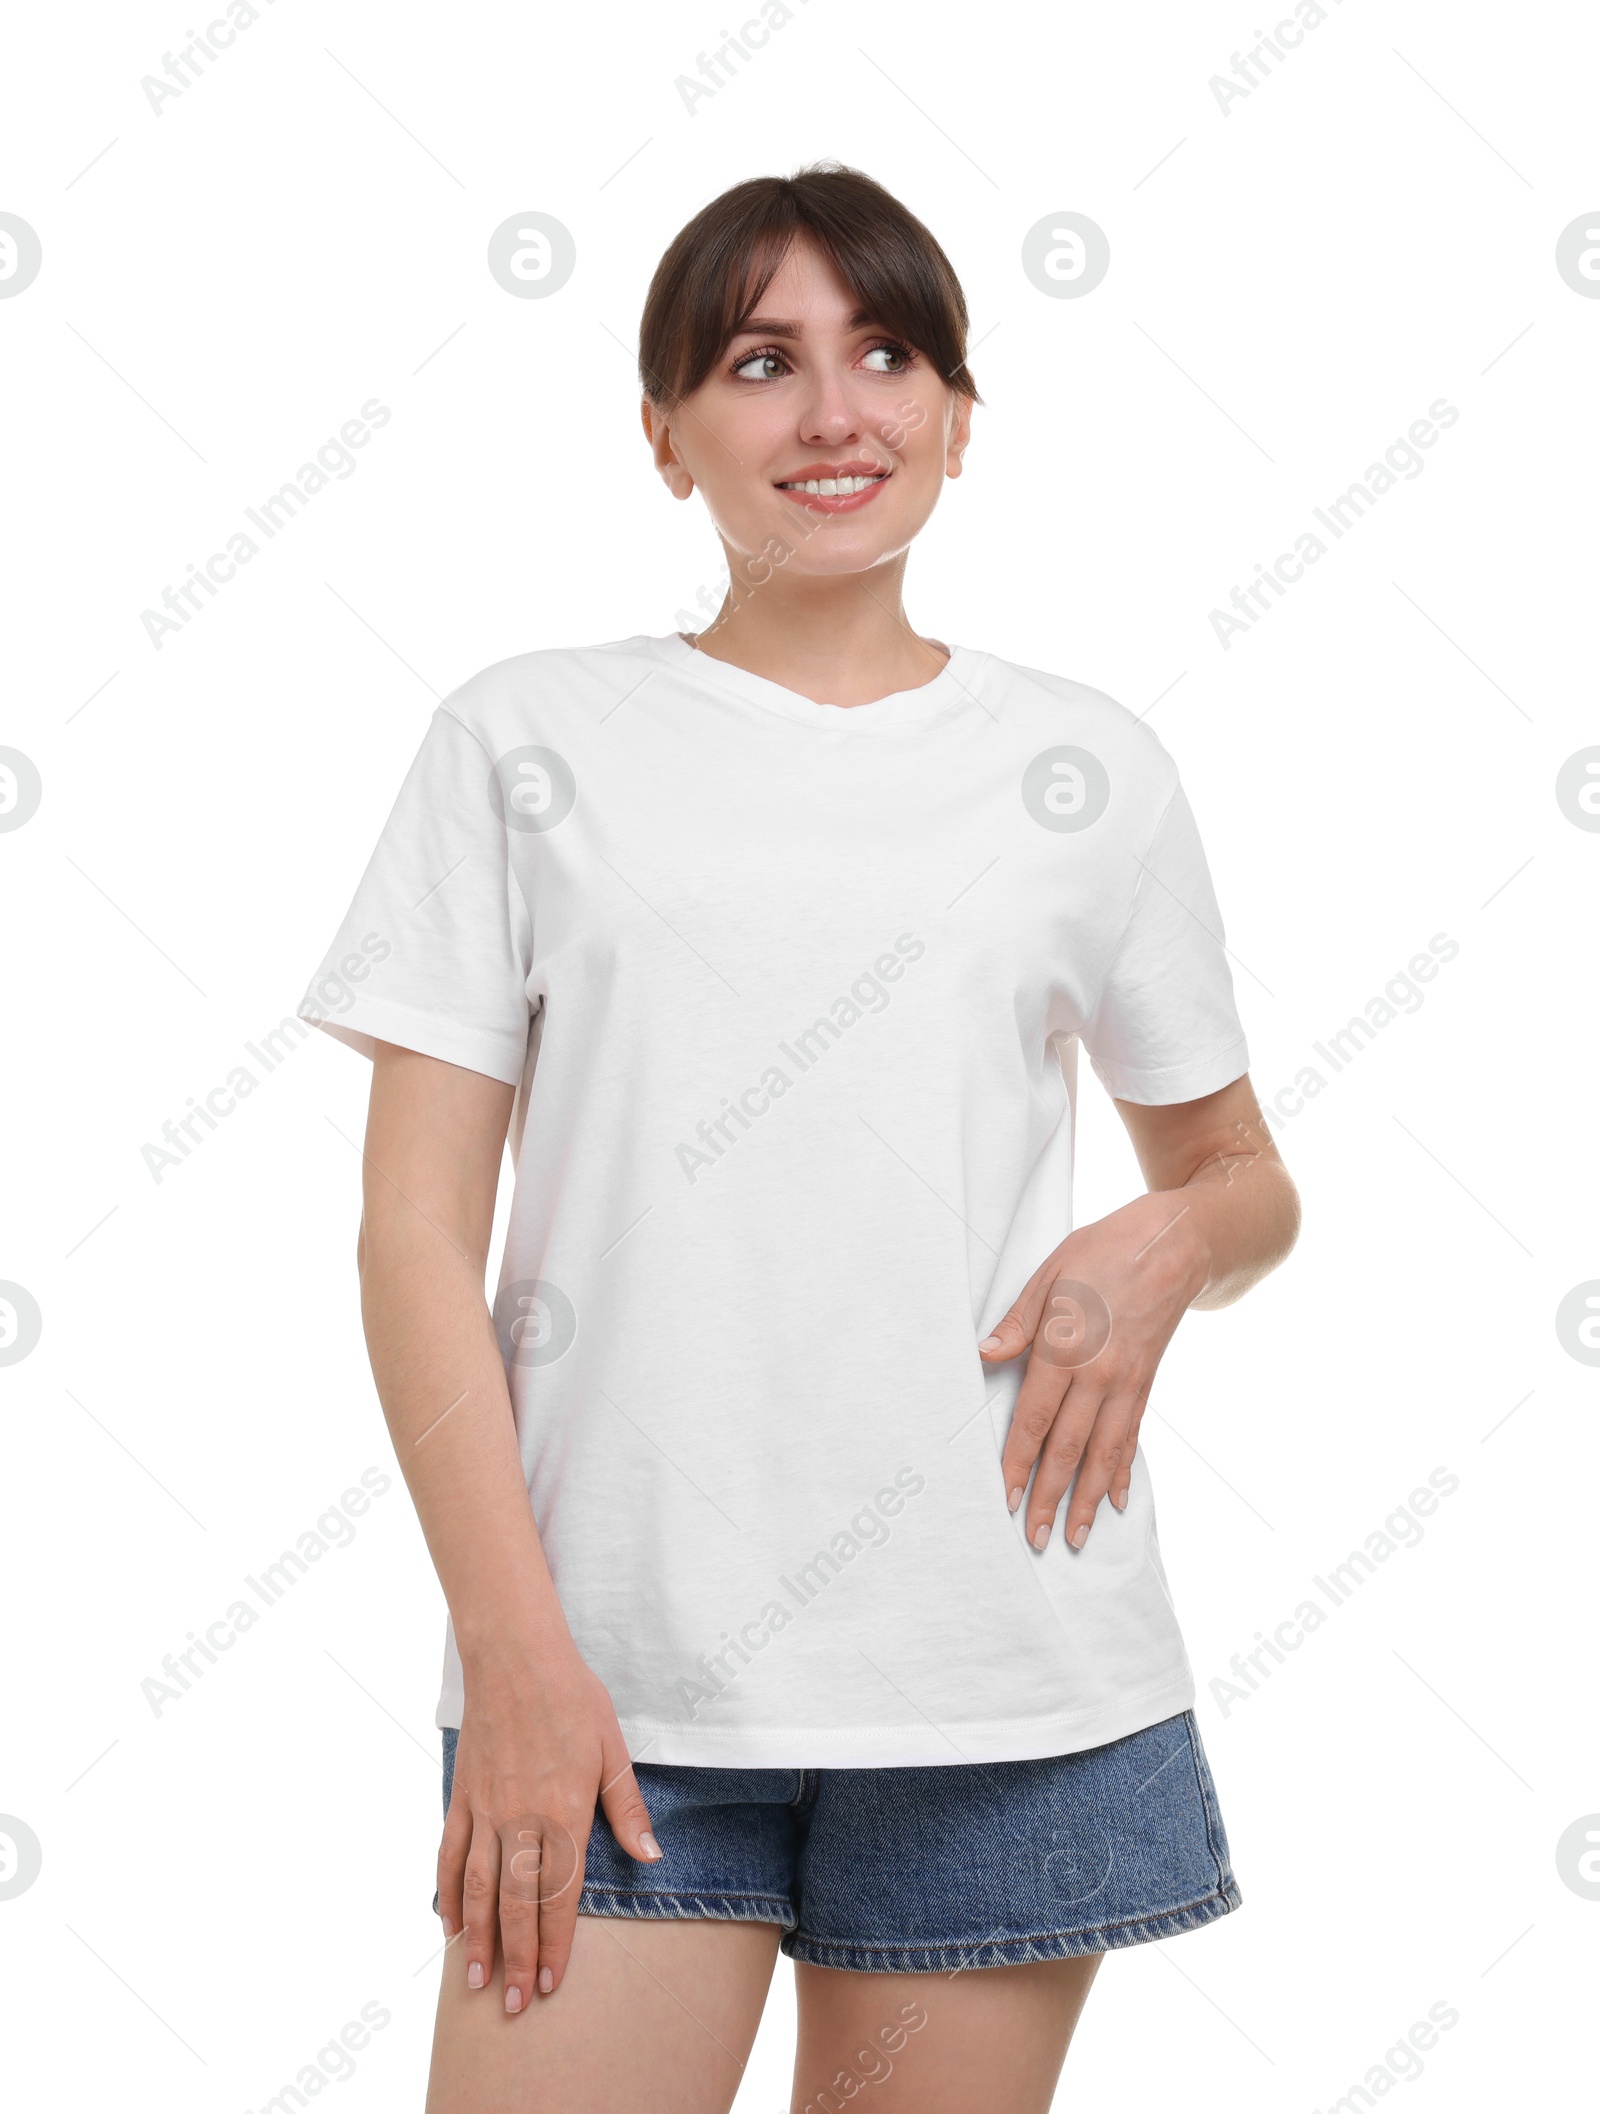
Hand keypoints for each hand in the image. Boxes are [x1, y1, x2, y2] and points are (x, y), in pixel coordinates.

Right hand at [436, 1647, 659, 2010]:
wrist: (516, 1655)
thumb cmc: (572, 1699)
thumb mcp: (612, 1750)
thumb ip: (626, 1809)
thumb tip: (651, 1857)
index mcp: (561, 1812)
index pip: (557, 1895)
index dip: (555, 1943)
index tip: (552, 1983)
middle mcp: (519, 1819)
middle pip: (513, 1904)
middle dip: (517, 1959)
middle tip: (515, 2005)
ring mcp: (484, 1809)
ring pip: (475, 1888)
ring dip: (477, 1939)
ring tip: (478, 1981)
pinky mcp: (462, 1795)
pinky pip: (449, 1852)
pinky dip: (445, 1892)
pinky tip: (447, 1923)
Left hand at [977, 1189, 1208, 1552]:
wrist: (1176, 1244)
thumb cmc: (1105, 1251)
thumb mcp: (1051, 1273)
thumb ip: (1019, 1321)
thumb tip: (986, 1355)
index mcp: (1066, 1348)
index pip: (1035, 1420)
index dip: (1018, 1463)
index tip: (1004, 1498)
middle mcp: (1098, 1375)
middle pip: (1068, 1449)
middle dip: (1050, 1498)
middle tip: (1036, 1540)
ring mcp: (1127, 1383)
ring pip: (1104, 1454)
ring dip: (1088, 1499)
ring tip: (1076, 1537)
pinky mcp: (1146, 1383)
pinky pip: (1132, 1435)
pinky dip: (1123, 1470)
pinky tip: (1117, 1499)